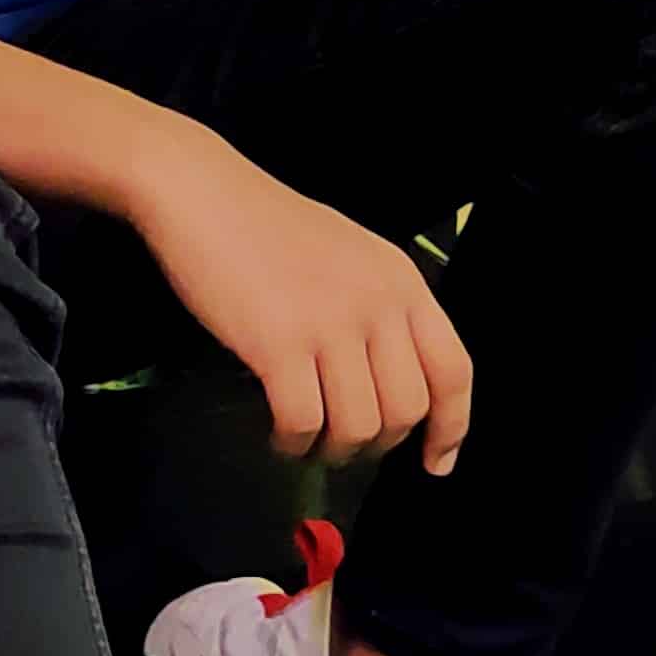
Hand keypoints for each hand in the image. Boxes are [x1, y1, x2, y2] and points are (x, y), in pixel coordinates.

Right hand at [131, 121, 471, 477]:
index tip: (436, 460)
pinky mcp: (279, 344)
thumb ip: (380, 309)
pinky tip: (279, 433)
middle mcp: (377, 303)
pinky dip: (292, 442)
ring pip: (359, 426)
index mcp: (401, 281)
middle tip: (345, 442)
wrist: (203, 194)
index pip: (453, 369)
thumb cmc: (266, 226)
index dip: (451, 426)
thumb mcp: (352, 255)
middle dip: (378, 444)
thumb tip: (391, 382)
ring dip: (334, 448)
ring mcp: (330, 324)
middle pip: (406, 409)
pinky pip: (304, 422)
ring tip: (308, 440)